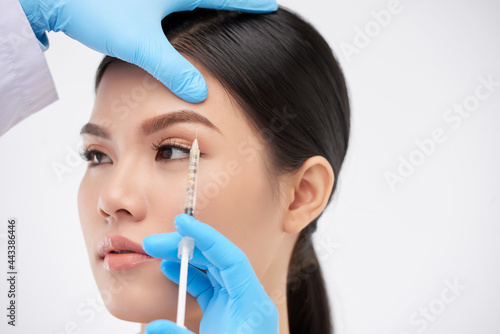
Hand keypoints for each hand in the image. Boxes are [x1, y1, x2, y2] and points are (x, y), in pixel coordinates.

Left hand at [18, 0, 277, 102]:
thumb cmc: (97, 10)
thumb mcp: (141, 45)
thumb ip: (172, 68)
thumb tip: (200, 90)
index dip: (248, 1)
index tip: (269, 5)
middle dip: (230, 0)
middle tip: (251, 8)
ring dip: (207, 4)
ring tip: (223, 14)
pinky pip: (170, 2)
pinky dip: (185, 9)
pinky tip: (180, 20)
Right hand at [142, 213, 278, 333]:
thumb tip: (156, 326)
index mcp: (252, 305)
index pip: (231, 259)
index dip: (207, 238)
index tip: (182, 224)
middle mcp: (246, 299)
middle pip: (218, 261)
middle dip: (187, 247)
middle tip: (155, 242)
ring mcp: (236, 305)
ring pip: (212, 271)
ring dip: (186, 259)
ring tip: (159, 251)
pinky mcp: (226, 313)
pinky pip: (208, 286)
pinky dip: (189, 276)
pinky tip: (170, 270)